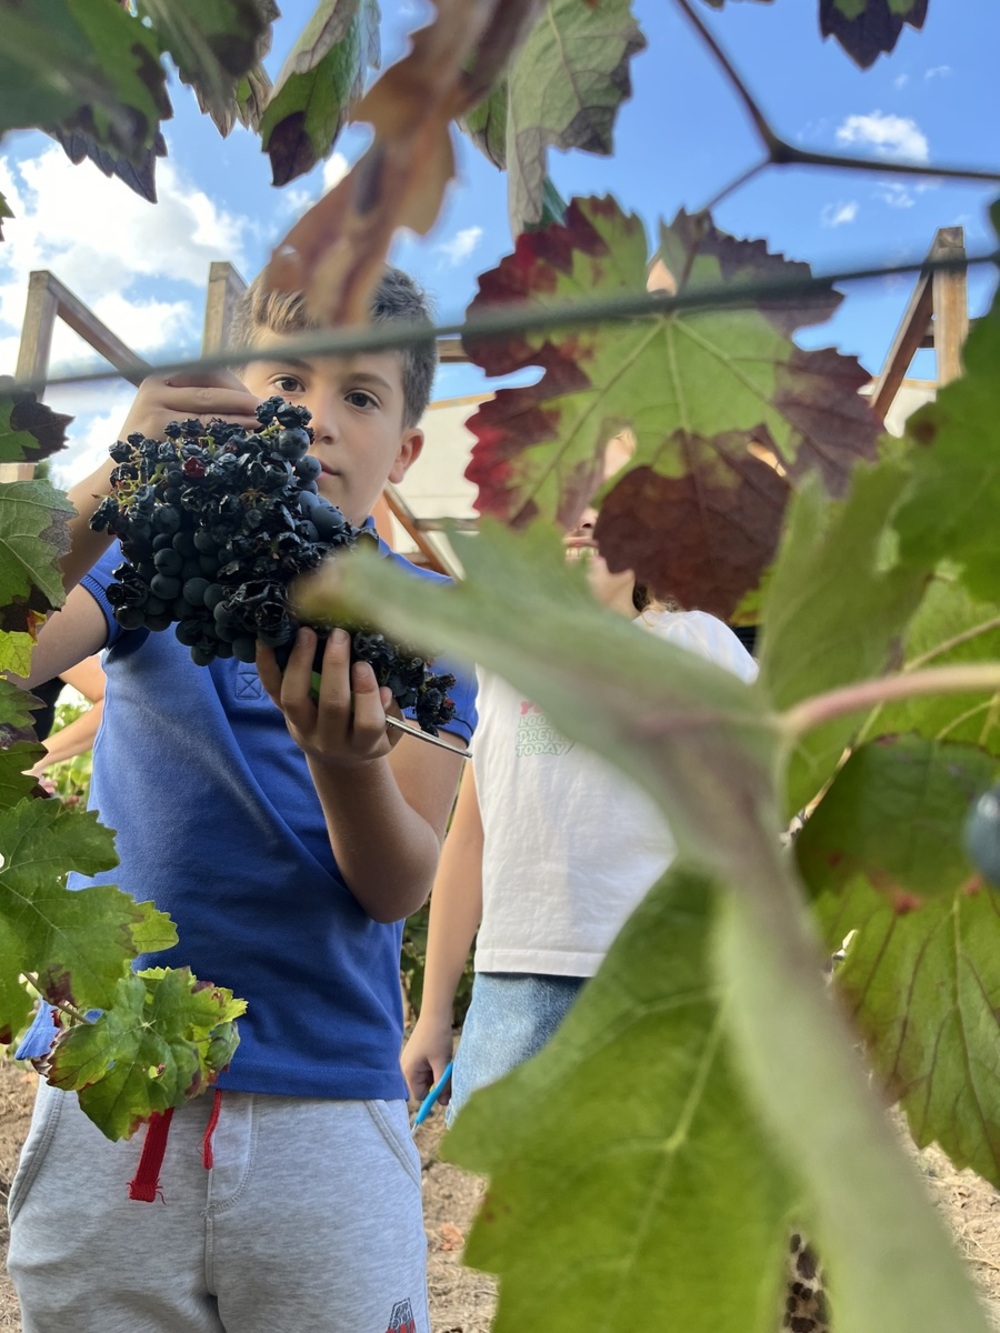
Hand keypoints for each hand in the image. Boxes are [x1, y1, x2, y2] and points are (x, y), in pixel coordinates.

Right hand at [117, 368, 260, 442]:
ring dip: (241, 415)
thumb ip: (198, 406)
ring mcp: (155, 406)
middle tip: (267, 411)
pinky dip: (227, 431)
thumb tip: (247, 403)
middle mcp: (156, 386)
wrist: (120, 477)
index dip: (236, 386)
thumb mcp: (169, 417)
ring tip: (262, 423)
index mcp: (160, 378)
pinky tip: (244, 438)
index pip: (208, 373)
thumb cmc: (153, 448)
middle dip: (243, 399)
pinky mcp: (158, 427)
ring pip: (209, 408)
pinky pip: (202, 429)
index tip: (257, 402)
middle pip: (210, 387)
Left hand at [256, 626, 400, 767]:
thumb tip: (384, 690)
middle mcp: (330, 740)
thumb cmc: (368, 735)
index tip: (364, 664)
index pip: (367, 723)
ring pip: (295, 698)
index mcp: (362, 744)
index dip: (366, 694)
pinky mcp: (282, 714)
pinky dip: (266, 664)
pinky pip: (271, 689)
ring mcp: (302, 727)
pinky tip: (266, 639)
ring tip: (307, 633)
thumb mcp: (389, 731)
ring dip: (300, 663)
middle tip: (340, 635)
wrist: (337, 758)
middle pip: (332, 706)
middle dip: (336, 667)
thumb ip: (390, 712)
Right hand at [402, 1017, 454, 1103]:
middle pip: (423, 1086)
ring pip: (427, 1077)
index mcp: (408, 1071)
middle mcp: (406, 1067)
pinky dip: (435, 1065)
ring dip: (437, 1073)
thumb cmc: (437, 1037)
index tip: (447, 1088)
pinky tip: (441, 1054)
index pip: (420, 1095)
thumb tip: (444, 1103)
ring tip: (444, 1059)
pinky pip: (426, 1067)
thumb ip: (442, 1084)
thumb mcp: (442, 1063)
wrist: (435, 1013)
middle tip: (447, 1070)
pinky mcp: (416, 1054)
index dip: (434, 1095)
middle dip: (436, 1082)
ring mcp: (410, 1060)